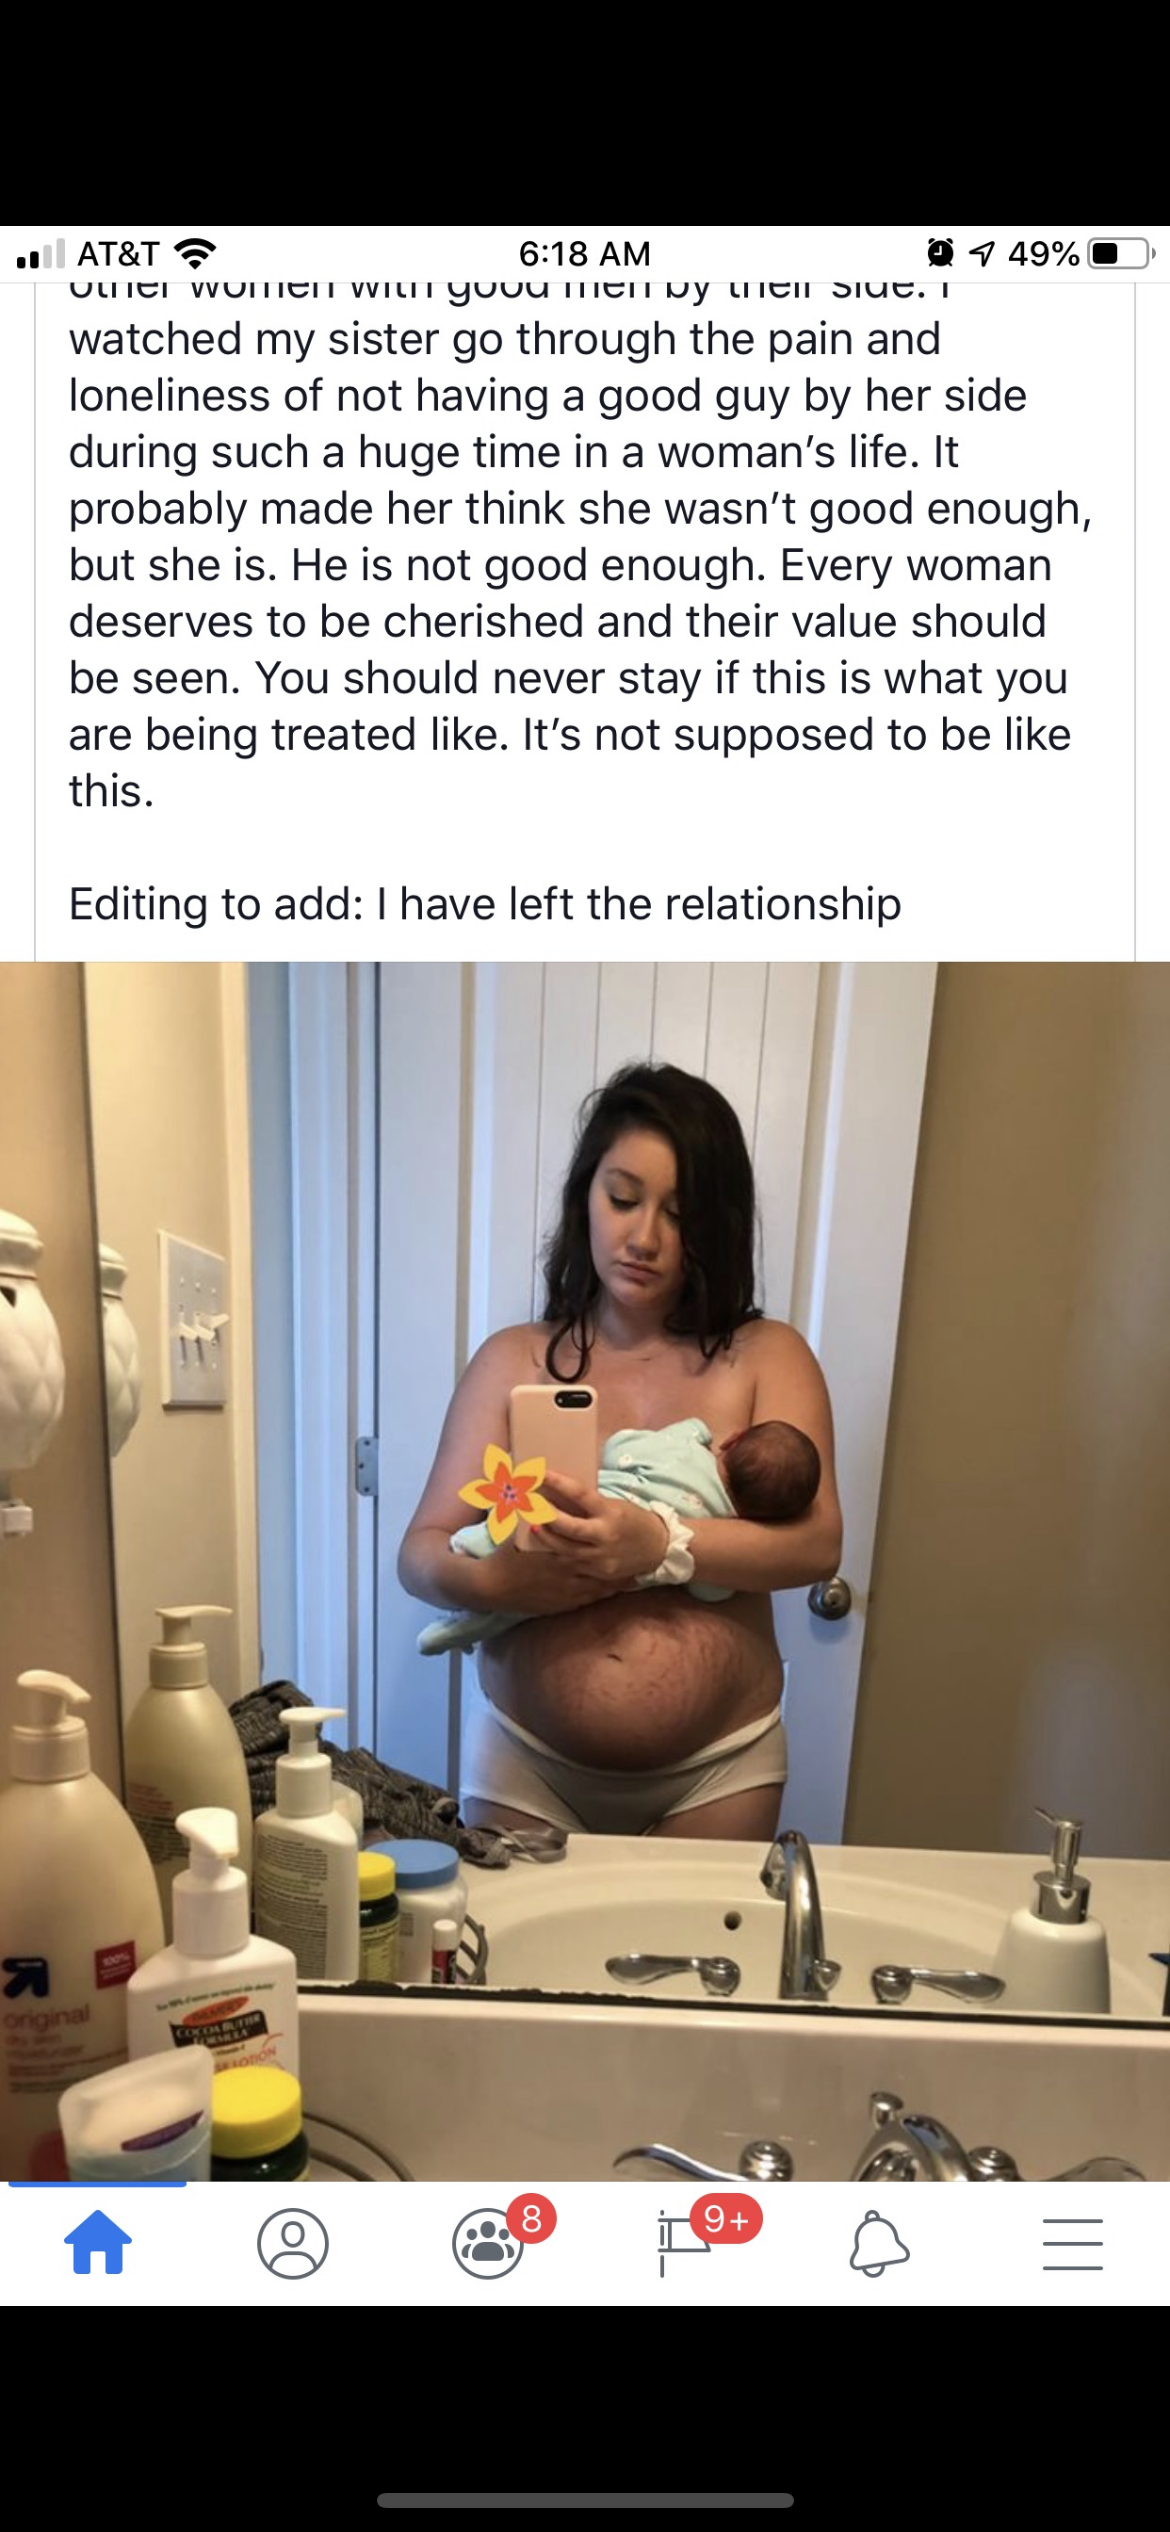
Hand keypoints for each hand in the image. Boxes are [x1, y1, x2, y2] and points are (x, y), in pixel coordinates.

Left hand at [526, 1473, 668, 1585]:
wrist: (657, 1548)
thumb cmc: (633, 1520)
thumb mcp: (614, 1506)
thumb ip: (590, 1505)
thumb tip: (558, 1494)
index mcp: (610, 1512)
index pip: (580, 1494)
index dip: (559, 1483)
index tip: (542, 1473)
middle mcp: (605, 1535)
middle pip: (569, 1527)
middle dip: (547, 1516)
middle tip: (531, 1507)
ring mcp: (601, 1557)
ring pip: (566, 1549)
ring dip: (547, 1537)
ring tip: (535, 1526)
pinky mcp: (599, 1572)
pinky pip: (574, 1564)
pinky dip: (560, 1554)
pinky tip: (550, 1547)